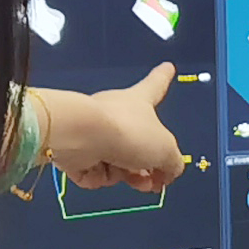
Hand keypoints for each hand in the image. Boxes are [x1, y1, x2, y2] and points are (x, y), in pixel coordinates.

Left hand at [47, 65, 187, 191]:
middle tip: (153, 181)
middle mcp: (117, 114)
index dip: (164, 77)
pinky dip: (99, 177)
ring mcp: (95, 132)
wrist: (84, 137)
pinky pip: (94, 172)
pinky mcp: (75, 151)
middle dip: (146, 165)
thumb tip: (168, 173)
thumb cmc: (128, 132)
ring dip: (125, 176)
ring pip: (116, 163)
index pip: (156, 86)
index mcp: (140, 101)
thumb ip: (173, 163)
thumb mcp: (166, 150)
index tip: (168, 66)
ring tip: (128, 177)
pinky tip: (100, 171)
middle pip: (137, 143)